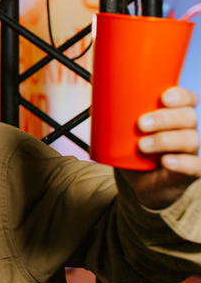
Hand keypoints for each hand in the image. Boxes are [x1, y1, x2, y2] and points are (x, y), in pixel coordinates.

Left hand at [121, 87, 199, 209]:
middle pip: (187, 117)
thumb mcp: (123, 134)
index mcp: (174, 116)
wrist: (141, 185)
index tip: (163, 97)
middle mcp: (186, 130)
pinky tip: (166, 161)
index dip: (180, 96)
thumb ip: (114, 117)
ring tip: (142, 145)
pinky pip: (195, 166)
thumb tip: (92, 99)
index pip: (188, 100)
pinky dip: (182, 163)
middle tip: (141, 124)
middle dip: (164, 118)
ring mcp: (189, 151)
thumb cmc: (134, 153)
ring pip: (190, 139)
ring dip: (165, 140)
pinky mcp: (189, 172)